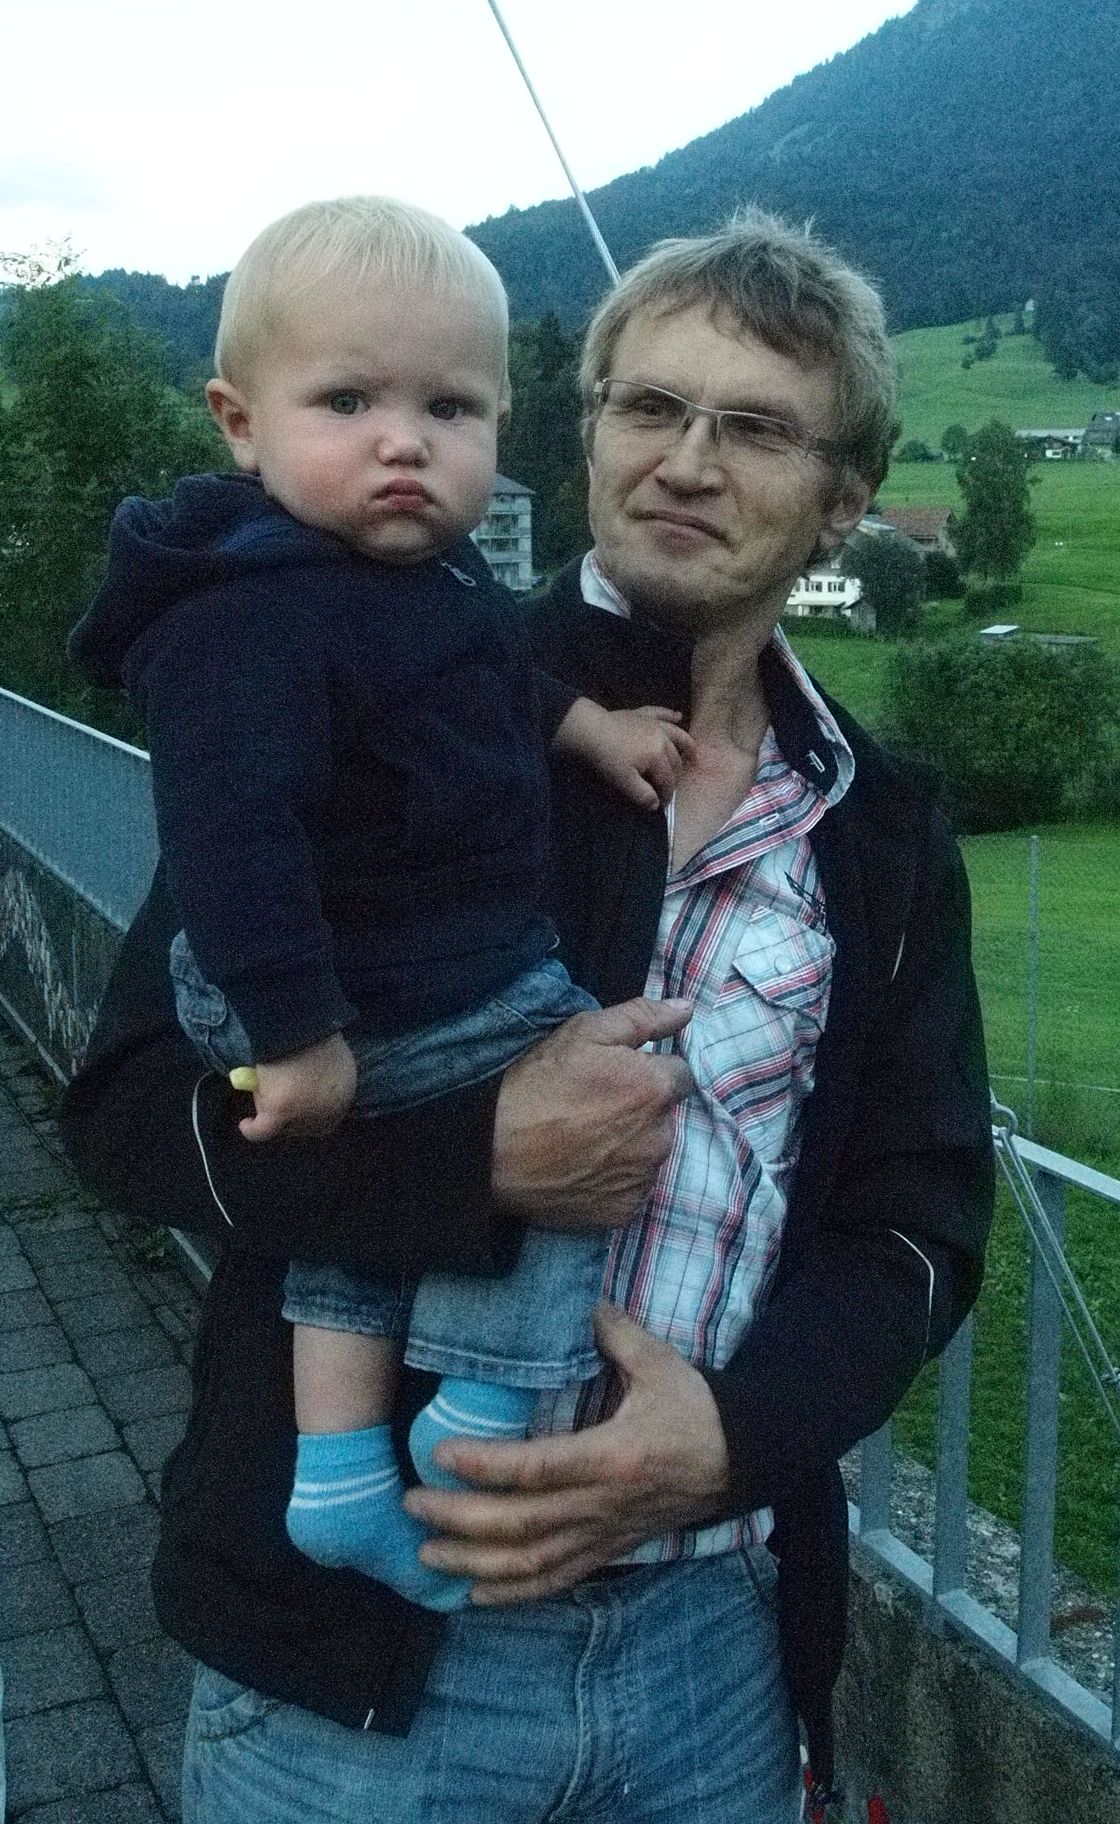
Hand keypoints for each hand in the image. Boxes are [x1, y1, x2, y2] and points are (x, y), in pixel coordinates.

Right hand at [237, 1031, 356, 1141]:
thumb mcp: (329, 1052)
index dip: (311, 1118)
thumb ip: (324, 1073)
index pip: (330, 1118)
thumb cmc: (311, 1026)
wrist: (296, 1018)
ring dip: (271, 1118)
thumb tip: (307, 1084)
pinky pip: (263, 1129)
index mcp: (346, 1090)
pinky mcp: (281, 1111)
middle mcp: (331, 1106)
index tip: (295, 1111)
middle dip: (291, 1122)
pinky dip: (253, 1129)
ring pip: (284, 1126)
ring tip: (260, 1103)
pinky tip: (246, 1124)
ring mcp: (307, 1111)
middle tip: (273, 1110)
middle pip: (308, 1126)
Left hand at [403, 1302, 730, 1602]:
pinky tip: (473, 1594)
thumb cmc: (695, 1406)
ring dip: (474, 1564)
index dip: (484, 1466)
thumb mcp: (658, 1361)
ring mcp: (606, 1535)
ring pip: (532, 1563)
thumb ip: (611, 1330)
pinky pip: (557, 1580)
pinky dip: (513, 1593)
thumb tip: (570, 1300)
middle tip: (412, 1504)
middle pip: (522, 1524)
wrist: (741, 1459)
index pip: (536, 1469)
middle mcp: (604, 1505)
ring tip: (425, 1555)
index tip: (439, 1454)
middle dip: (461, 1520)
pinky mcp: (610, 1551)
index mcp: (613, 1456)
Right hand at [491, 997, 693, 1232]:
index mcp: (656, 1090)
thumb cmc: (538, 1083)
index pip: (680, 1074)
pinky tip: (584, 1166)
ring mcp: (643, 1179)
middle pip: (665, 1117)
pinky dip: (616, 1178)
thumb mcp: (584, 1032)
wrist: (493, 1150)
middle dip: (642, 1109)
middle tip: (595, 1107)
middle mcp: (661, 1138)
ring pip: (650, 1152)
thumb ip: (643, 1016)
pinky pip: (632, 1187)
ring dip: (631, 1144)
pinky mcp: (625, 1210)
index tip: (617, 1077)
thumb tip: (688, 1008)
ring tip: (586, 1138)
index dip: (649, 1072)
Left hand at [555, 698, 694, 809]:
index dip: (666, 795)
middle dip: (676, 775)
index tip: (662, 806)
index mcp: (658, 756)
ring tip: (693, 753)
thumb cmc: (607, 757)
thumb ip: (642, 795)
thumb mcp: (623, 781)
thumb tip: (656, 805)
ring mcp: (653, 723)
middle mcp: (662, 738)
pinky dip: (669, 714)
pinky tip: (678, 715)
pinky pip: (660, 713)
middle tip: (671, 787)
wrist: (589, 729)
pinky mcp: (641, 714)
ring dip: (686, 743)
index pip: (667, 780)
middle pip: (675, 759)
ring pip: (676, 734)